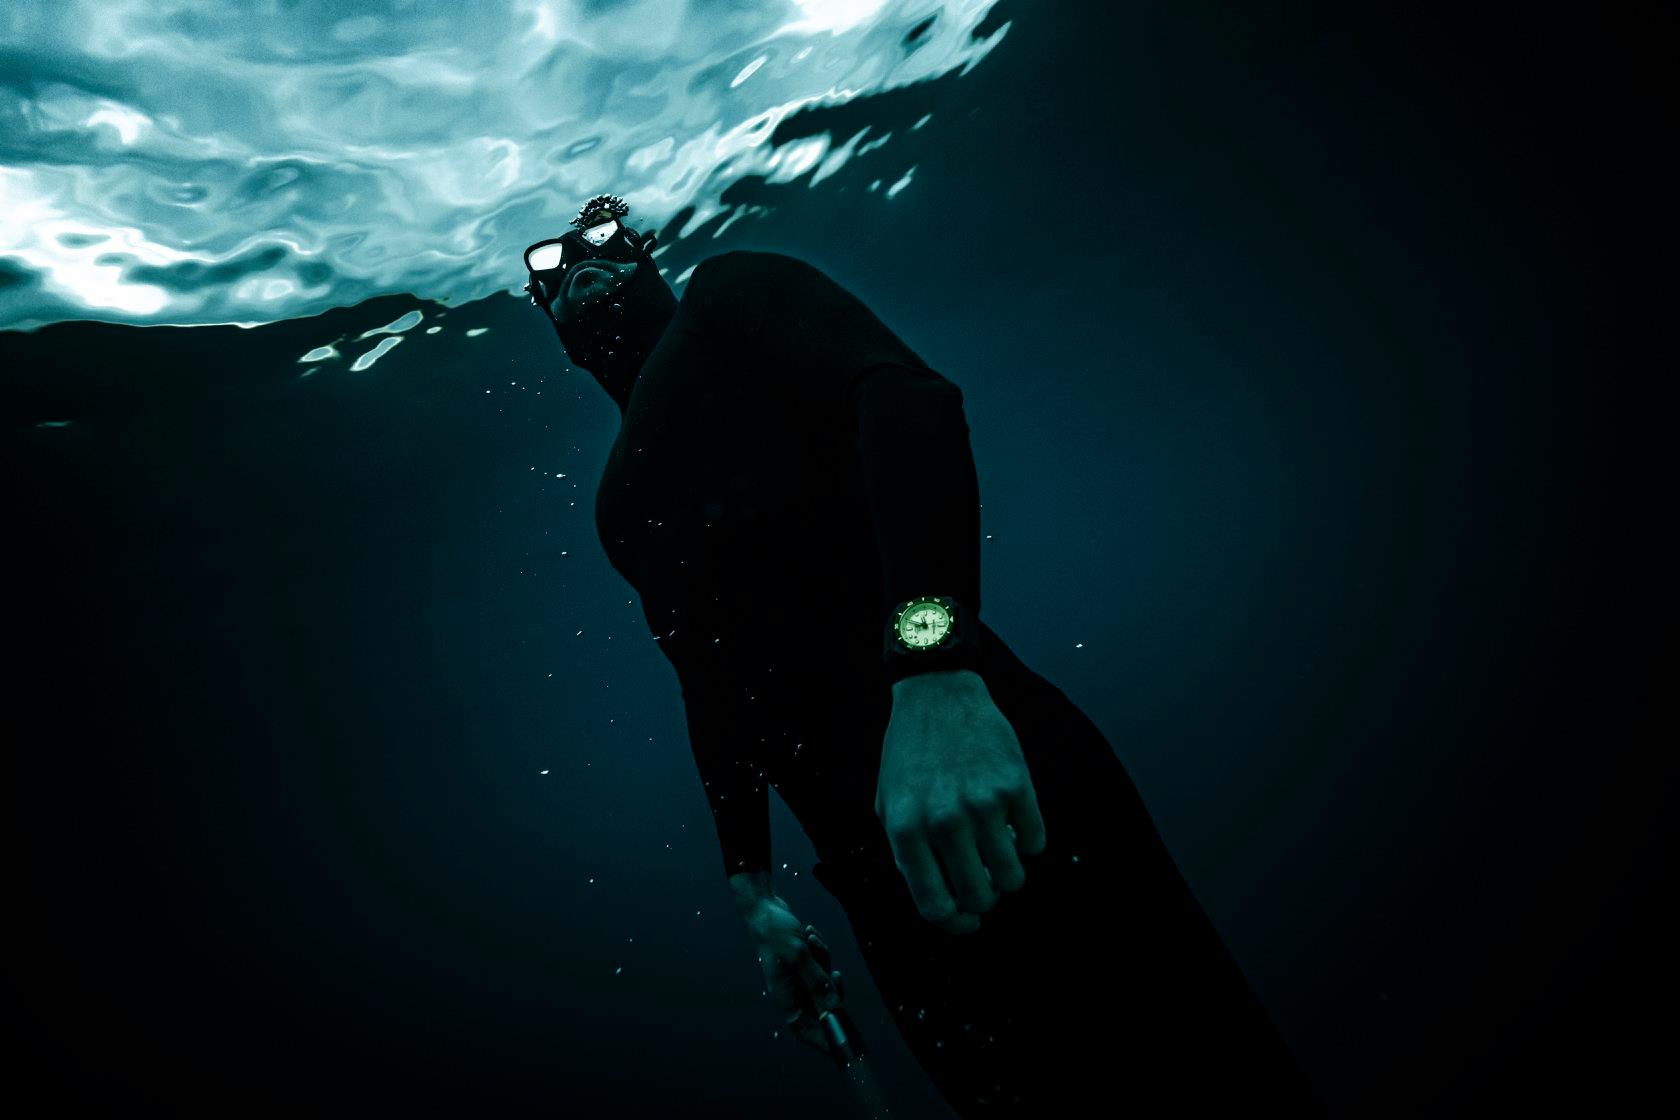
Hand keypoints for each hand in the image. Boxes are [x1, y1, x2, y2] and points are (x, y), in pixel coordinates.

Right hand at [741, 897, 844, 1053]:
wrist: (764, 907)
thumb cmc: (774, 931)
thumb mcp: (798, 954)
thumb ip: (816, 981)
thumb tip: (832, 1007)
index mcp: (784, 995)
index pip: (804, 1028)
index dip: (822, 1039)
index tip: (841, 1045)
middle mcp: (790, 990)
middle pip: (819, 1005)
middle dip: (830, 989)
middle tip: (834, 974)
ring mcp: (796, 978)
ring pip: (822, 984)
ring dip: (824, 961)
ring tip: (812, 940)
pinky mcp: (802, 965)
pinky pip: (820, 967)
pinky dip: (821, 952)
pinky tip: (811, 934)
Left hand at [875, 674, 1047, 934]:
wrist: (936, 693)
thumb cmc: (909, 754)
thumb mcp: (889, 804)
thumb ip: (907, 853)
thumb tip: (940, 898)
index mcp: (906, 829)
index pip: (936, 905)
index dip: (955, 924)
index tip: (967, 921)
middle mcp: (944, 820)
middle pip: (979, 896)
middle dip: (985, 899)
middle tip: (985, 883)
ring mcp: (983, 802)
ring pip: (1013, 875)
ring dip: (1010, 875)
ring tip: (1000, 856)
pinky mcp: (1016, 784)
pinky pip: (1036, 840)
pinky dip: (1029, 842)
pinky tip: (1015, 826)